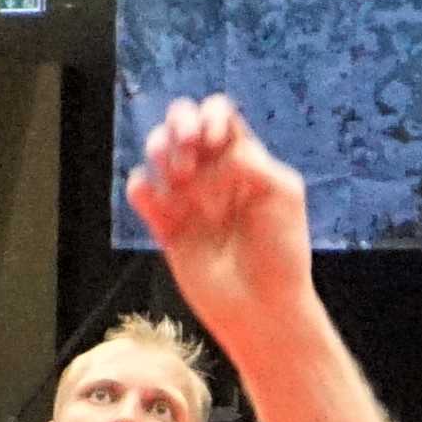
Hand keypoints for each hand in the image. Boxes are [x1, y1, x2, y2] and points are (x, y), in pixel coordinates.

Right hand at [126, 94, 317, 331]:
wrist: (260, 307)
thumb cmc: (281, 251)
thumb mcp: (281, 192)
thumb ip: (247, 159)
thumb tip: (208, 151)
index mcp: (244, 160)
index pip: (219, 115)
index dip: (210, 115)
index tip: (214, 138)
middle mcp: (212, 172)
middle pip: (181, 121)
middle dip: (179, 121)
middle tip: (188, 144)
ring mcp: (187, 197)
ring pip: (157, 149)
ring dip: (161, 149)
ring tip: (181, 178)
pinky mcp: (165, 224)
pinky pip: (140, 190)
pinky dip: (142, 188)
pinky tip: (161, 205)